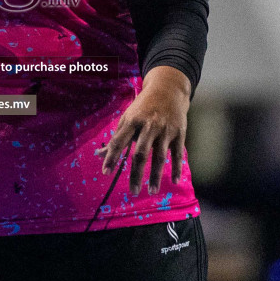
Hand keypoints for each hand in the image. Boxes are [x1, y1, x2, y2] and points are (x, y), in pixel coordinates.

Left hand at [94, 65, 190, 194]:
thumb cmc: (144, 106)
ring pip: (160, 156)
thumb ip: (117, 136)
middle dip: (136, 173)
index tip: (106, 172)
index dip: (112, 157)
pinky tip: (173, 181)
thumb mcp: (128, 116)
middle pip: (141, 153)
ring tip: (151, 191)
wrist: (168, 89)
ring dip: (155, 175)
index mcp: (132, 121)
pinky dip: (177, 167)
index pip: (119, 141)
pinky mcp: (179, 133)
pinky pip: (178, 153)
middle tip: (132, 191)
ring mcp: (165, 130)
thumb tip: (100, 155)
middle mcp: (149, 125)